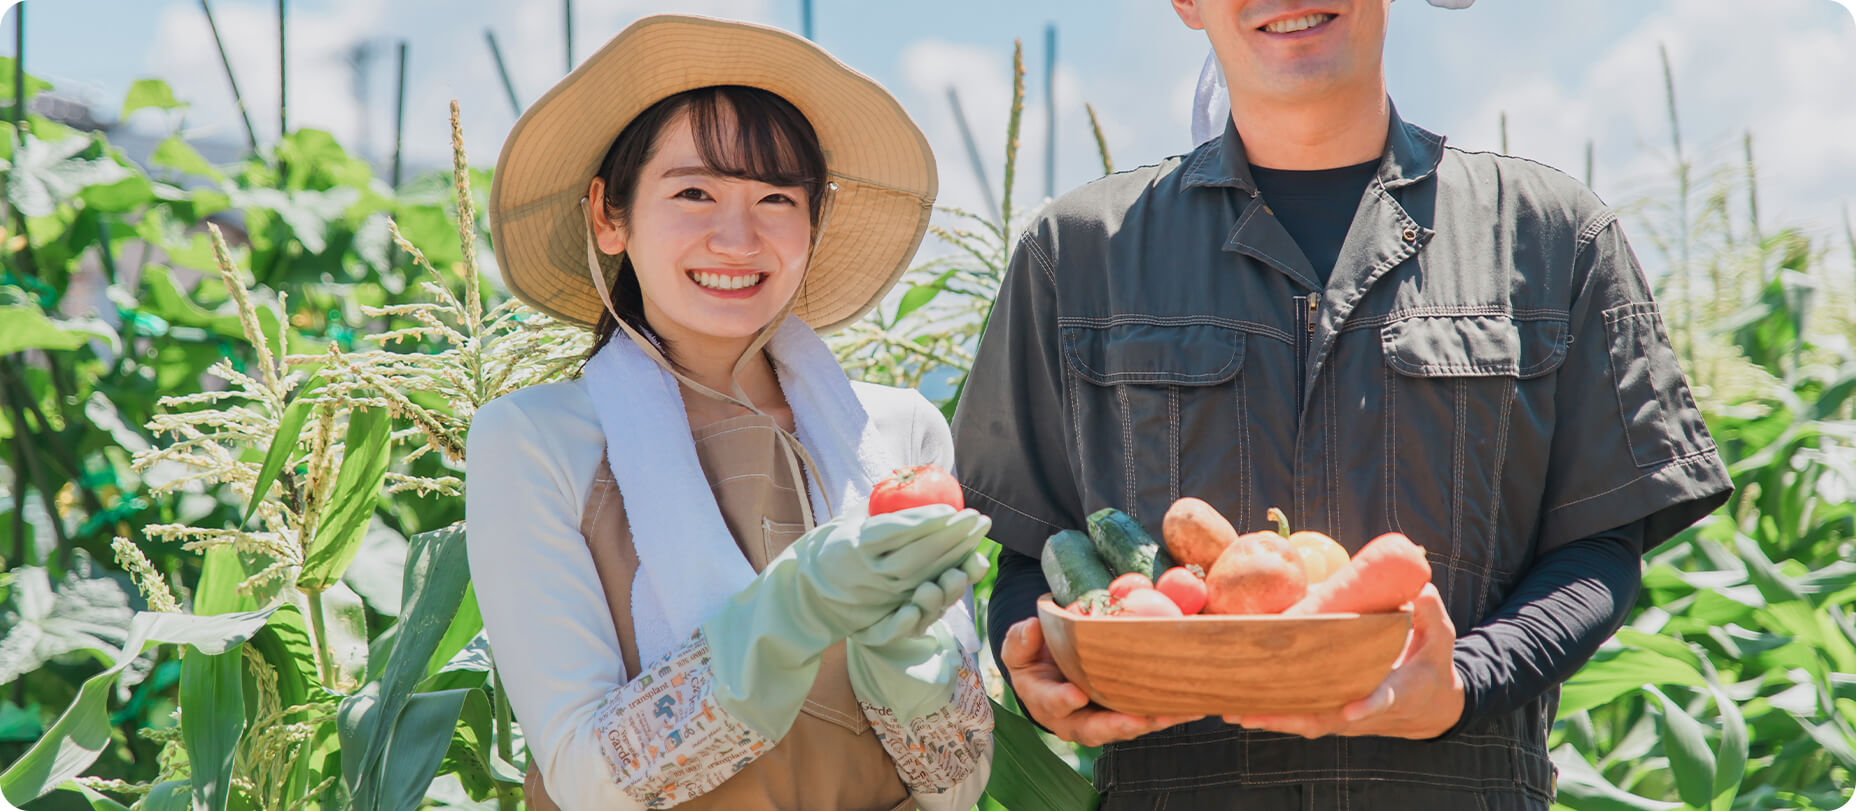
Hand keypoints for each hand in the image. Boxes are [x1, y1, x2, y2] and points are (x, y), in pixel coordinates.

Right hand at [794, 505, 990, 636]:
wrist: (811, 590)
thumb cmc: (838, 543)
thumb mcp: (851, 518)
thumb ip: (880, 501)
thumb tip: (915, 475)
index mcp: (856, 546)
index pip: (897, 531)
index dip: (927, 519)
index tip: (953, 507)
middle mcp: (869, 573)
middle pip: (919, 556)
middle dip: (953, 536)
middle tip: (979, 518)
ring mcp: (881, 595)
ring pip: (926, 576)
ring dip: (958, 555)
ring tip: (978, 533)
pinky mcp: (889, 611)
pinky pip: (923, 596)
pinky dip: (946, 582)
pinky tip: (966, 564)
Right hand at [999, 617, 1200, 746]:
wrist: (1052, 668)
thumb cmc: (1034, 657)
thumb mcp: (1019, 647)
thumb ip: (1021, 640)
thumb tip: (1032, 629)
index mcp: (1046, 702)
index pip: (1053, 704)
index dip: (1064, 701)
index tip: (1077, 694)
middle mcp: (1074, 720)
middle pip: (1095, 729)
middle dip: (1117, 725)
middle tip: (1137, 720)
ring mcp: (1101, 721)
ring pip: (1125, 727)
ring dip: (1150, 722)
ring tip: (1173, 713)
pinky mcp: (1124, 716)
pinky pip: (1145, 718)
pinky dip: (1167, 714)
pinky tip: (1190, 707)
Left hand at [1225, 583, 1463, 738]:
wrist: (1429, 706)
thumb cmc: (1432, 665)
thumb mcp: (1441, 639)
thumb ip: (1431, 614)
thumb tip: (1422, 588)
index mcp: (1397, 692)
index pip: (1382, 700)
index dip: (1366, 707)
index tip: (1350, 711)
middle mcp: (1366, 712)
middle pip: (1325, 720)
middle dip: (1289, 718)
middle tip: (1251, 712)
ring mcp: (1347, 719)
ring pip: (1306, 723)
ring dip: (1271, 719)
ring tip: (1232, 711)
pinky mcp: (1333, 717)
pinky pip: (1301, 718)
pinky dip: (1272, 715)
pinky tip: (1238, 707)